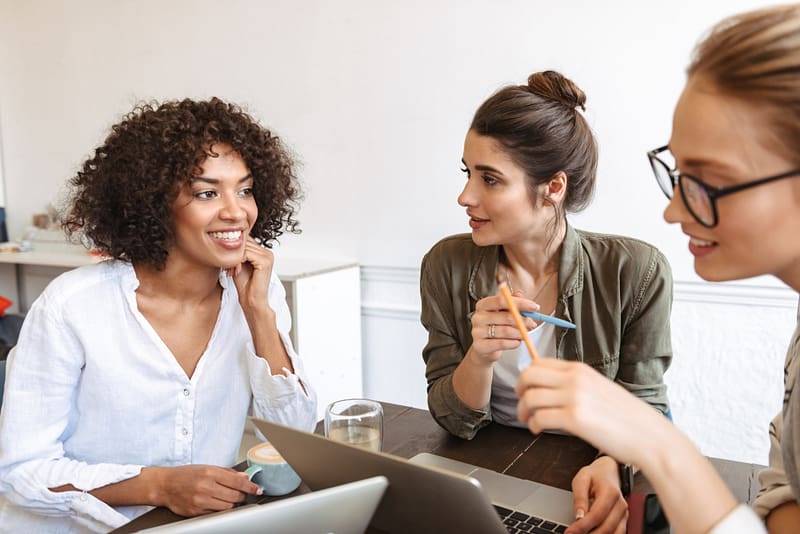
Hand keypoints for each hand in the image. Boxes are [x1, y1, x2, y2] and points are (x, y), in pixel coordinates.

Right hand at [152, 465, 260, 516]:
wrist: (164, 485)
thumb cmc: (185, 475)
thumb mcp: (207, 467)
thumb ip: (227, 472)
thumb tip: (245, 477)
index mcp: (210, 473)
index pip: (237, 481)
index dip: (251, 487)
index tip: (258, 489)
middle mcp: (205, 486)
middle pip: (235, 496)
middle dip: (243, 496)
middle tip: (243, 494)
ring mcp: (200, 500)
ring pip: (227, 506)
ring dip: (232, 503)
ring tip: (229, 498)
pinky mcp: (196, 512)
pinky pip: (216, 513)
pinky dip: (220, 509)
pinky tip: (217, 503)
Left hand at [228, 236, 273, 312]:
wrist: (251, 301)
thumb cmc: (245, 285)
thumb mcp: (239, 264)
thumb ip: (238, 252)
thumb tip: (228, 239)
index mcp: (264, 253)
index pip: (247, 239)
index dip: (235, 249)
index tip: (229, 263)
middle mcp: (268, 253)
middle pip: (245, 242)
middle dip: (234, 254)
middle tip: (229, 268)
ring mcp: (268, 256)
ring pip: (244, 248)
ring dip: (234, 259)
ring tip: (232, 271)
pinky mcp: (265, 262)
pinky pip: (246, 254)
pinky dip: (237, 262)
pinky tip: (236, 271)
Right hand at [468, 291, 537, 366]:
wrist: (484, 348)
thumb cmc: (495, 327)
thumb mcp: (503, 313)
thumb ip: (511, 302)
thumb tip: (520, 293)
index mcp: (483, 305)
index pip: (502, 300)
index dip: (520, 303)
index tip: (534, 307)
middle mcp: (478, 317)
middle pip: (506, 316)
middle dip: (524, 320)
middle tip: (532, 324)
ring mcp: (477, 332)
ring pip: (506, 331)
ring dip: (520, 333)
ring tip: (524, 335)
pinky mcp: (479, 346)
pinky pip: (502, 343)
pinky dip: (514, 343)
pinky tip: (516, 342)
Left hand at [514, 358, 666, 466]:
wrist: (649, 435)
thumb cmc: (626, 417)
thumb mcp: (599, 388)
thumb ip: (575, 384)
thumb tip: (550, 387)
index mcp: (580, 370)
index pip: (539, 362)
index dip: (526, 376)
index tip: (525, 388)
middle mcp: (575, 379)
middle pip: (528, 375)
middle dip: (519, 390)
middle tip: (522, 404)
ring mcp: (574, 397)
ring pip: (530, 397)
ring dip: (523, 411)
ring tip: (529, 421)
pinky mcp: (575, 419)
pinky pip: (540, 417)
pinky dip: (534, 424)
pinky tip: (538, 429)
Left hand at [567, 455, 627, 533]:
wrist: (609, 472)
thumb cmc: (595, 475)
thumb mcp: (581, 479)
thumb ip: (579, 498)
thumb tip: (578, 516)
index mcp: (610, 492)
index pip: (596, 515)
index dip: (582, 526)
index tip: (570, 532)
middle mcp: (620, 504)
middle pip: (606, 527)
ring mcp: (624, 513)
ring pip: (614, 533)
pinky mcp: (623, 519)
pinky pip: (618, 533)